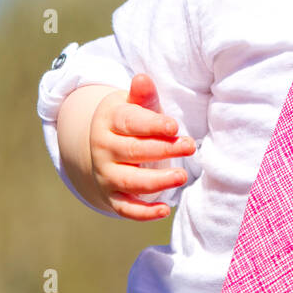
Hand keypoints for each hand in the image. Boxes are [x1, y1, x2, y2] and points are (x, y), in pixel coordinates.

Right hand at [89, 73, 196, 220]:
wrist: (104, 144)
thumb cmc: (130, 121)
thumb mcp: (134, 105)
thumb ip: (143, 96)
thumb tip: (142, 79)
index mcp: (109, 121)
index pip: (130, 122)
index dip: (152, 125)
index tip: (174, 127)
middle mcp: (103, 148)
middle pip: (133, 151)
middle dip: (163, 150)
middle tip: (190, 146)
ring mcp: (105, 173)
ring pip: (130, 181)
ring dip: (157, 181)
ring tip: (182, 177)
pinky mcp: (111, 195)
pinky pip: (125, 208)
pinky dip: (143, 213)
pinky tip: (165, 209)